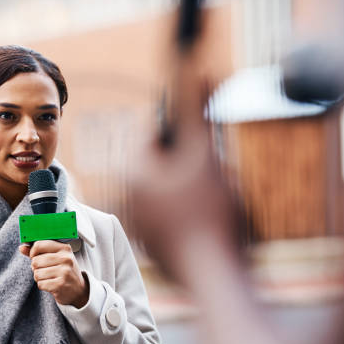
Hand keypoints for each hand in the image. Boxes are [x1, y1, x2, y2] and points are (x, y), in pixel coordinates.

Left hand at [19, 240, 88, 307]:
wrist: (79, 290)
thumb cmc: (65, 271)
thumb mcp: (56, 257)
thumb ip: (38, 251)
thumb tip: (22, 247)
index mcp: (64, 248)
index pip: (39, 245)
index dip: (32, 252)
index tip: (34, 256)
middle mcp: (65, 259)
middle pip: (36, 261)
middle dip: (36, 267)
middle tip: (44, 269)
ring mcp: (64, 272)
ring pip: (37, 273)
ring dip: (39, 277)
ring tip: (49, 277)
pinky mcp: (60, 285)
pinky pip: (41, 284)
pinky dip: (43, 285)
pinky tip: (51, 284)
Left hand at [129, 58, 241, 281]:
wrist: (214, 273)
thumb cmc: (211, 212)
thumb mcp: (206, 153)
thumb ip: (197, 110)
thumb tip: (199, 70)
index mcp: (134, 171)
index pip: (153, 135)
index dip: (181, 134)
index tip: (201, 144)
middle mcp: (129, 197)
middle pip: (160, 163)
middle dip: (187, 163)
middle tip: (210, 180)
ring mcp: (140, 223)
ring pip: (166, 190)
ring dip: (188, 187)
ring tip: (209, 203)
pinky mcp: (153, 243)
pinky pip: (168, 215)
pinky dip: (185, 213)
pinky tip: (203, 224)